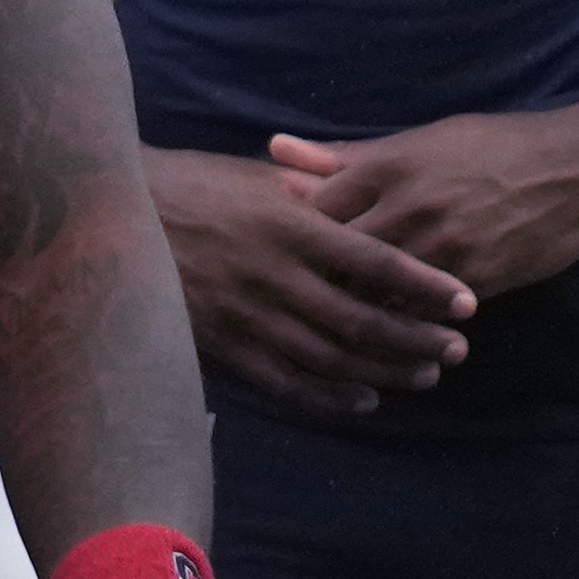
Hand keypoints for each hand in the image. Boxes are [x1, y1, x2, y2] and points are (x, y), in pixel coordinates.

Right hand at [149, 139, 469, 413]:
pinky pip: (286, 382)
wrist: (111, 218)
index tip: (466, 301)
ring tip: (425, 375)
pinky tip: (363, 399)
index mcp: (289, 226)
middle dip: (416, 339)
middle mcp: (274, 275)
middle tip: (458, 349)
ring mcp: (247, 317)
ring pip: (330, 357)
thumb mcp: (257, 179)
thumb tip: (368, 198)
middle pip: (362, 319)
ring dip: (384, 371)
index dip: (425, 286)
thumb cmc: (191, 187)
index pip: (375, 261)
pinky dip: (330, 396)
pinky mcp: (222, 346)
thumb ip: (314, 195)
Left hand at [270, 93, 578, 308]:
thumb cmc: (492, 147)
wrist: (576, 170)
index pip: (315, 210)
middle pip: (336, 260)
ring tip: (323, 329)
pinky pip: (419, 317)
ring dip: (350, 314)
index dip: (291, 236)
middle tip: (288, 300)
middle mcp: (409, 210)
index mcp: (390, 168)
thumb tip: (276, 148)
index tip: (275, 251)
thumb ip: (343, 155)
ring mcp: (441, 252)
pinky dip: (396, 328)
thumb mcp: (418, 141)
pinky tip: (377, 341)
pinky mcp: (471, 285)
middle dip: (312, 282)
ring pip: (374, 296)